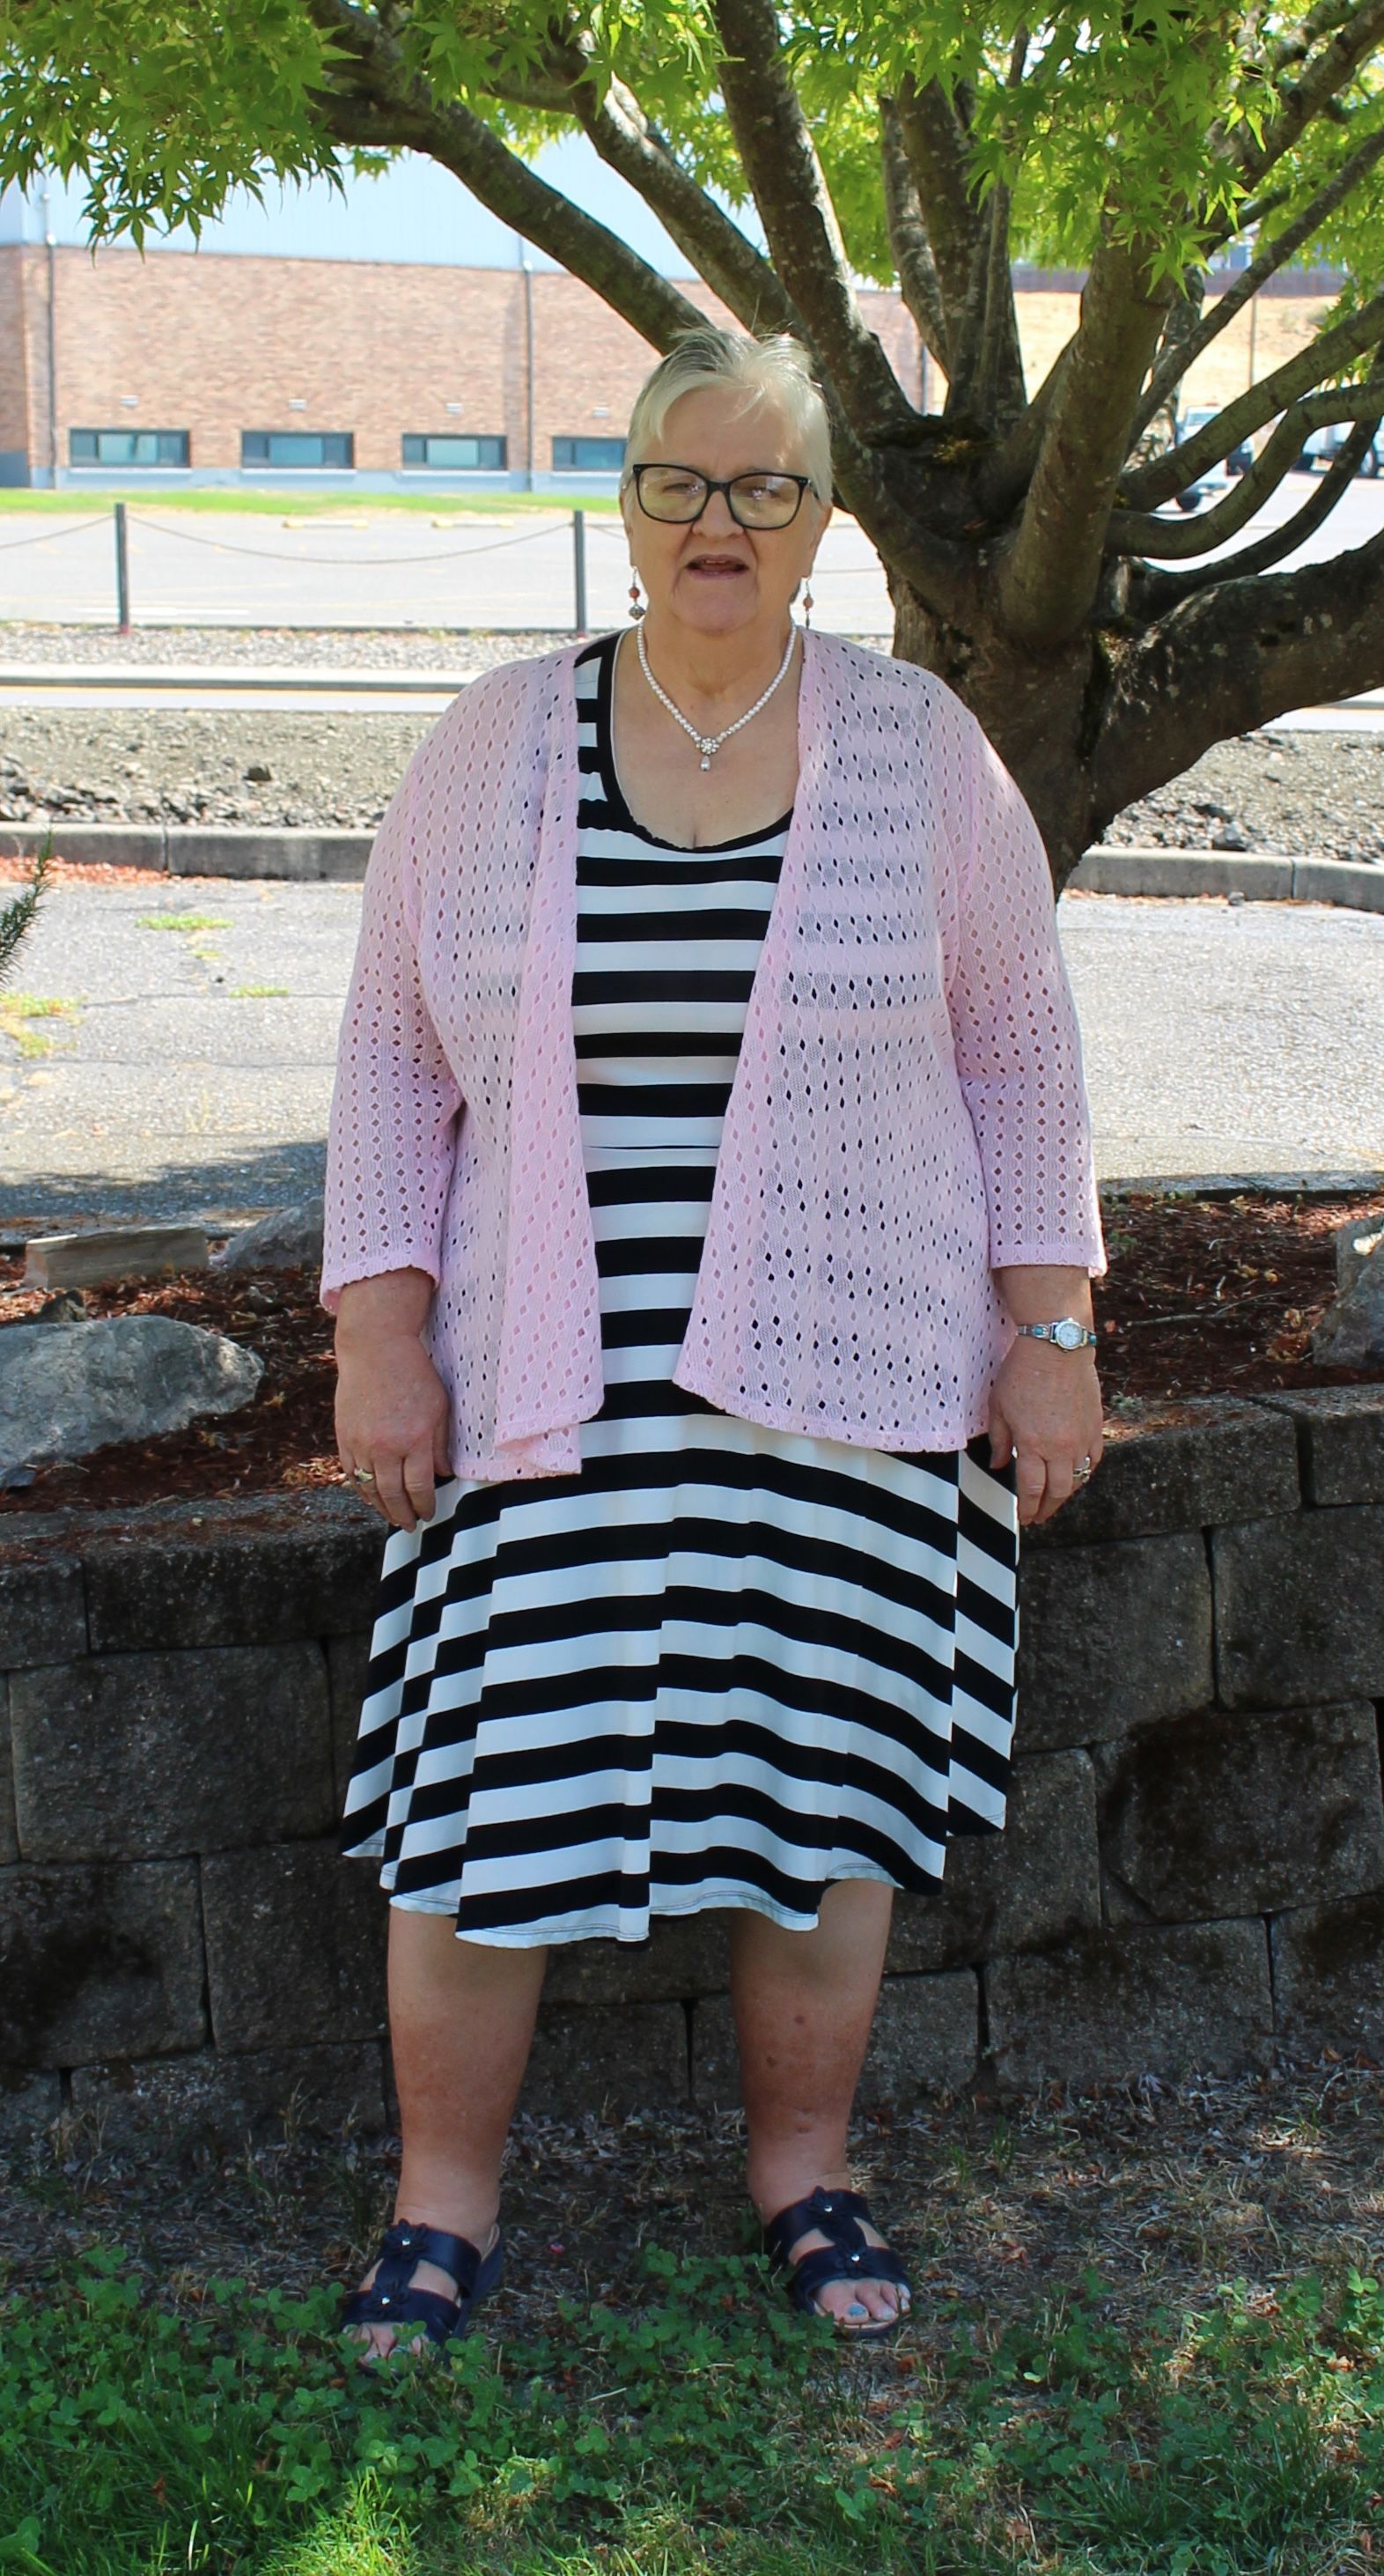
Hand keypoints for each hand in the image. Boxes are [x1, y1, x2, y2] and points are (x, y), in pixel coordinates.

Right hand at [335, 1331, 453, 1532]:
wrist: (375, 1349)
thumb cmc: (413, 1373)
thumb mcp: (439, 1407)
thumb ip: (440, 1444)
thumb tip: (442, 1474)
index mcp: (415, 1439)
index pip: (420, 1486)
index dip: (424, 1505)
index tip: (428, 1514)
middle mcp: (386, 1446)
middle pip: (393, 1495)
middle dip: (403, 1514)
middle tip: (410, 1525)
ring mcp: (362, 1443)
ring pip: (370, 1489)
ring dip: (382, 1508)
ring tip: (392, 1517)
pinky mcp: (344, 1437)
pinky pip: (353, 1474)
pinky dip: (362, 1490)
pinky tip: (371, 1497)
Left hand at [987, 1339, 1103, 1527]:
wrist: (1057, 1347)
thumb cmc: (1022, 1372)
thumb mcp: (999, 1406)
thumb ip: (1000, 1440)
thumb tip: (999, 1464)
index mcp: (1033, 1444)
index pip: (1031, 1488)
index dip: (1028, 1507)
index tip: (1025, 1517)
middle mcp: (1060, 1447)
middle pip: (1057, 1491)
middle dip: (1047, 1508)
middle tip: (1039, 1517)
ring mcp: (1081, 1438)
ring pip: (1077, 1478)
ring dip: (1065, 1494)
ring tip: (1055, 1499)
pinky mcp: (1095, 1426)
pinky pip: (1093, 1459)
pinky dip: (1085, 1471)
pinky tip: (1076, 1474)